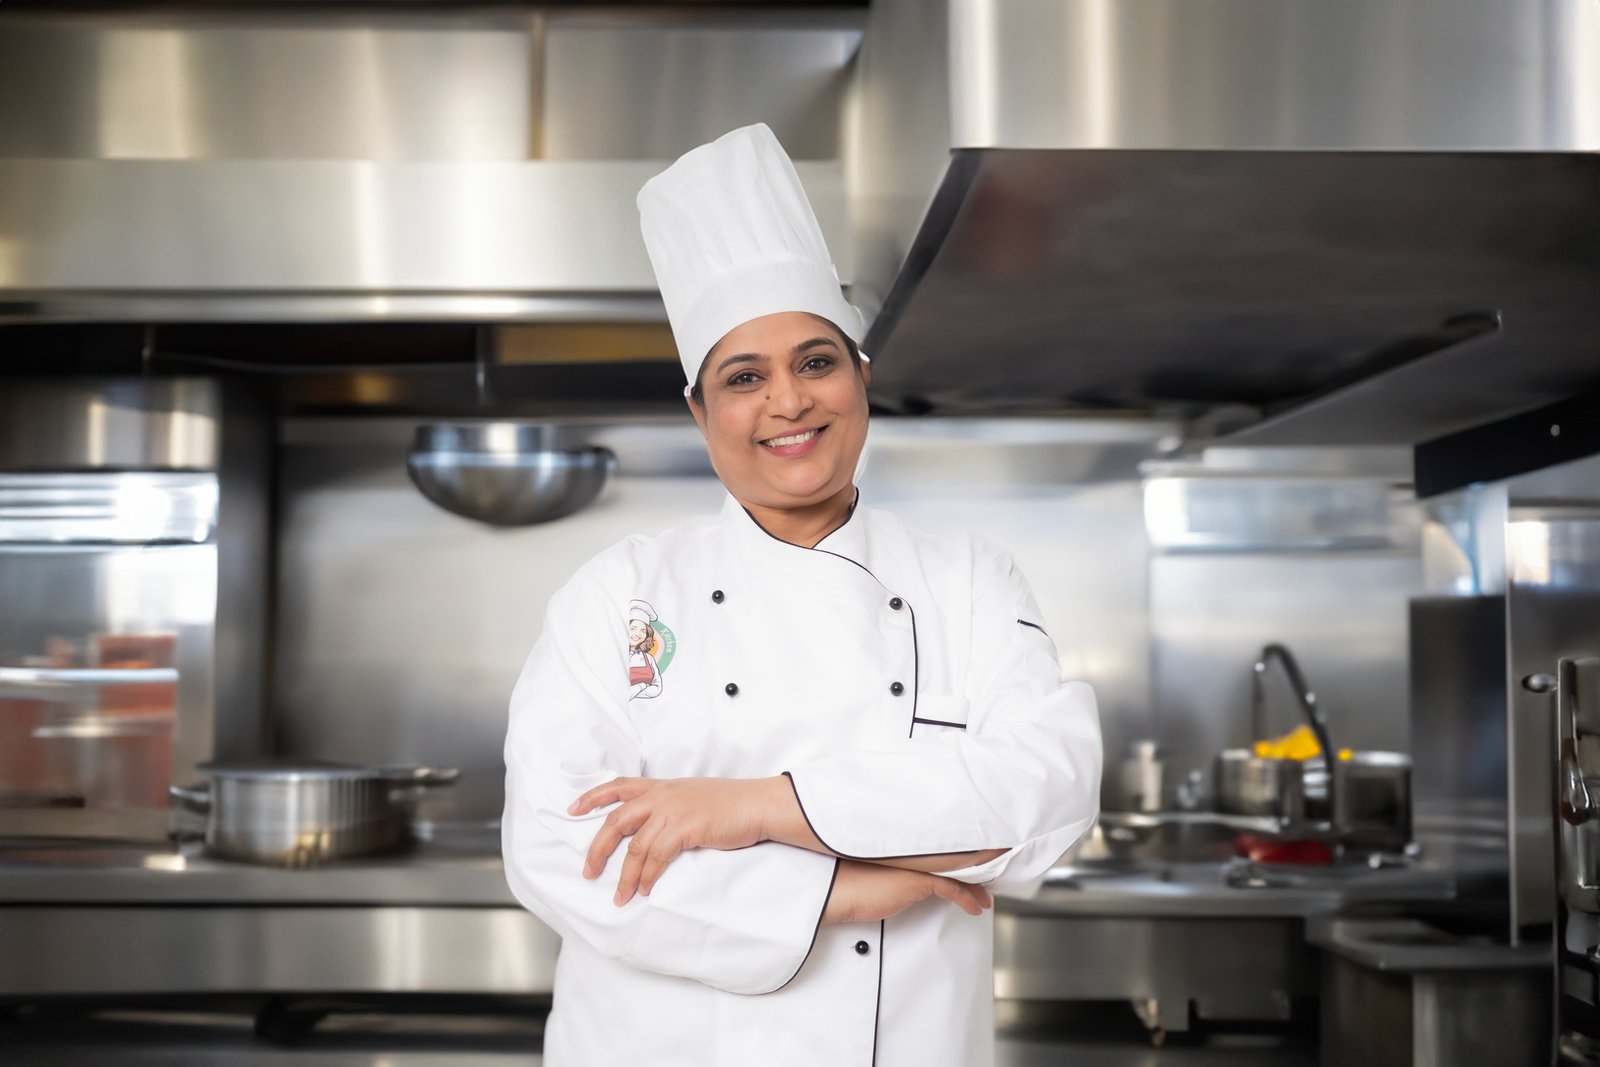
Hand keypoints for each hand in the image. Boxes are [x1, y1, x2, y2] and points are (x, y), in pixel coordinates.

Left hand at [569, 776, 785, 904]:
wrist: (758, 804)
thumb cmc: (732, 804)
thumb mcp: (694, 798)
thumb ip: (671, 808)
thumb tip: (655, 831)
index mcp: (662, 786)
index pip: (619, 786)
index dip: (593, 797)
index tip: (573, 808)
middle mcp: (662, 795)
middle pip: (616, 821)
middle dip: (598, 849)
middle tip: (588, 871)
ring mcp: (673, 810)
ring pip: (635, 847)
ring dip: (624, 876)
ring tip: (619, 896)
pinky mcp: (685, 828)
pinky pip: (656, 857)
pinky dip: (646, 877)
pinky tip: (643, 889)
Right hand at [821, 860, 993, 924]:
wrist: (838, 890)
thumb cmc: (849, 885)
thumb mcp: (876, 875)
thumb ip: (895, 872)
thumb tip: (901, 882)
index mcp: (903, 849)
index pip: (938, 853)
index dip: (956, 862)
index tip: (969, 869)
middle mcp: (913, 854)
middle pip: (951, 861)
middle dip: (971, 872)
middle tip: (983, 885)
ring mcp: (917, 865)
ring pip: (956, 873)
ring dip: (974, 887)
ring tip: (984, 898)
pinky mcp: (920, 880)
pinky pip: (953, 890)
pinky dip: (967, 899)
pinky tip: (975, 909)